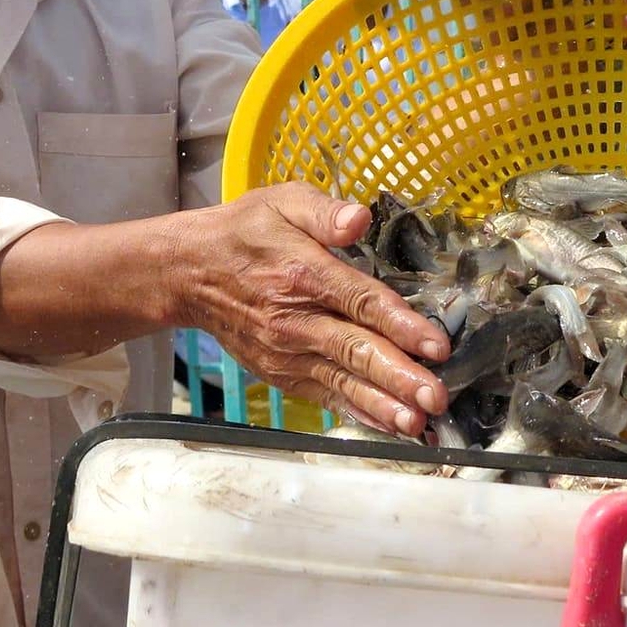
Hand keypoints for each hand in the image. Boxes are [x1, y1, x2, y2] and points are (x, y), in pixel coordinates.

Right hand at [177, 184, 450, 435]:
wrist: (189, 273)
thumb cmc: (245, 232)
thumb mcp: (282, 202)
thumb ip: (324, 210)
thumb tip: (359, 218)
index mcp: (304, 274)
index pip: (361, 302)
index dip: (401, 325)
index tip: (436, 345)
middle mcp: (297, 320)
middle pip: (356, 351)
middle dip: (399, 377)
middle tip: (436, 396)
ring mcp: (287, 353)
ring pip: (343, 381)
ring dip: (383, 404)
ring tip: (417, 422)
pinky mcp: (281, 373)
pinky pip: (325, 395)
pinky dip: (358, 412)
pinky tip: (389, 425)